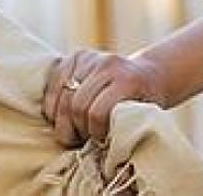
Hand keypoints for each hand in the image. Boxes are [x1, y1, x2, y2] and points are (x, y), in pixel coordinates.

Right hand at [42, 49, 168, 146]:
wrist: (150, 73)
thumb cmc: (148, 102)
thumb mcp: (147, 114)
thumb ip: (126, 125)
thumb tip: (100, 146)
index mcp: (127, 80)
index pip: (96, 112)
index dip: (93, 132)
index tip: (98, 142)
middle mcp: (106, 64)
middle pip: (75, 103)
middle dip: (74, 127)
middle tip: (81, 139)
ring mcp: (88, 57)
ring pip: (60, 93)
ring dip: (60, 117)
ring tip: (71, 129)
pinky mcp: (74, 56)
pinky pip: (52, 82)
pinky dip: (52, 102)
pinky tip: (60, 114)